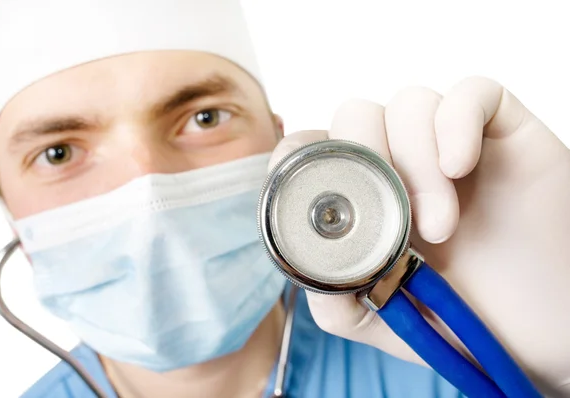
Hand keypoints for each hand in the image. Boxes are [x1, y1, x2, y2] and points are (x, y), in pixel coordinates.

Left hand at [269, 77, 569, 395]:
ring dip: (417, 162)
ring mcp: (447, 144)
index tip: (311, 194)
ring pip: (409, 103)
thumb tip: (300, 265)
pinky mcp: (499, 132)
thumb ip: (333, 297)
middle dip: (365, 160)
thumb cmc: (457, 316)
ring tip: (440, 226)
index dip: (300, 157)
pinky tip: (458, 168)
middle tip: (393, 218)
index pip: (314, 145)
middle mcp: (399, 161)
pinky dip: (455, 123)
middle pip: (355, 114)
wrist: (532, 331)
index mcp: (364, 195)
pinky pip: (472, 94)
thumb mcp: (378, 318)